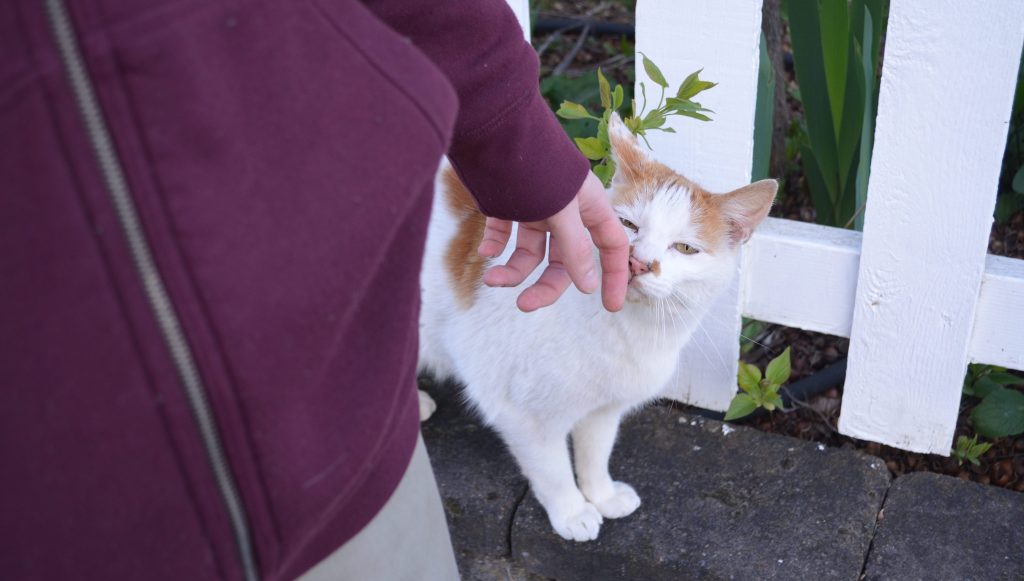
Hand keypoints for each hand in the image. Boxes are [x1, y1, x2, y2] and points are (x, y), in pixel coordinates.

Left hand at [477, 171, 628, 312]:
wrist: (493, 125)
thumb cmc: (535, 162)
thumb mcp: (561, 208)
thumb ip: (574, 247)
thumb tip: (588, 286)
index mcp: (589, 207)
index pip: (610, 247)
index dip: (614, 276)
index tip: (610, 307)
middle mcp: (565, 211)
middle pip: (564, 260)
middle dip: (546, 284)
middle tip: (525, 305)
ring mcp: (535, 208)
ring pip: (530, 252)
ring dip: (513, 270)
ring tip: (492, 279)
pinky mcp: (507, 204)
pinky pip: (504, 234)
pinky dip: (495, 245)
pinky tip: (486, 252)